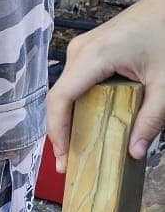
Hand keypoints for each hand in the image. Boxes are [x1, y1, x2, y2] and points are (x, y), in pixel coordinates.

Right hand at [47, 0, 164, 168]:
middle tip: (69, 162)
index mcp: (93, 56)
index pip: (60, 99)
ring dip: (68, 119)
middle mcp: (80, 51)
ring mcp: (81, 49)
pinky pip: (74, 83)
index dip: (57, 131)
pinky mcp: (87, 51)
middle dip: (61, 132)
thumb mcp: (164, 83)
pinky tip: (86, 124)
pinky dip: (77, 105)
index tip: (63, 157)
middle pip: (59, 98)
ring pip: (65, 91)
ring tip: (76, 147)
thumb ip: (151, 119)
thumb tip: (135, 152)